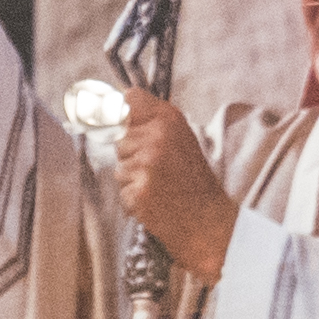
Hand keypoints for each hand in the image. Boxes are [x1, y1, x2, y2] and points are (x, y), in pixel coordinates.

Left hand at [82, 74, 231, 292]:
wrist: (206, 220)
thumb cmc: (192, 180)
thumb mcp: (180, 138)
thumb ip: (152, 122)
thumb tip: (112, 105)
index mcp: (169, 119)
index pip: (130, 99)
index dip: (122, 111)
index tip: (123, 123)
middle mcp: (157, 137)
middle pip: (119, 137)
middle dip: (131, 154)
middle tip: (157, 169)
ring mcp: (147, 164)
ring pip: (119, 165)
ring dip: (132, 178)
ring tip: (157, 185)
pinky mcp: (139, 189)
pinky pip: (122, 189)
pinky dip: (134, 198)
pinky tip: (154, 199)